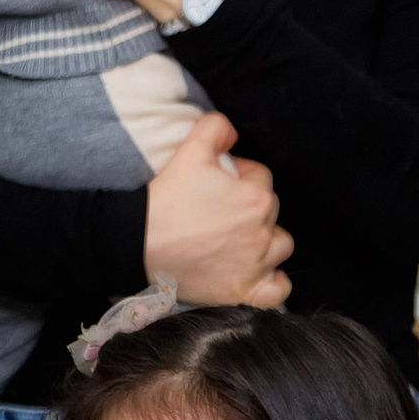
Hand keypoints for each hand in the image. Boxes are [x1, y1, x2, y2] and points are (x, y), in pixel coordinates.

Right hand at [144, 115, 291, 307]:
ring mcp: (255, 265)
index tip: (215, 183)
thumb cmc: (166, 199)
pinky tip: (260, 272)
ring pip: (279, 246)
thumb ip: (215, 128)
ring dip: (265, 240)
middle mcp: (263, 232)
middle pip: (270, 210)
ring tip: (238, 237)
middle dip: (249, 204)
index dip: (239, 175)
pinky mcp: (243, 291)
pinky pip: (278, 290)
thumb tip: (232, 132)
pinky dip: (273, 282)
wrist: (138, 242)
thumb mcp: (188, 151)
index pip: (260, 177)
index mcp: (256, 197)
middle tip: (217, 207)